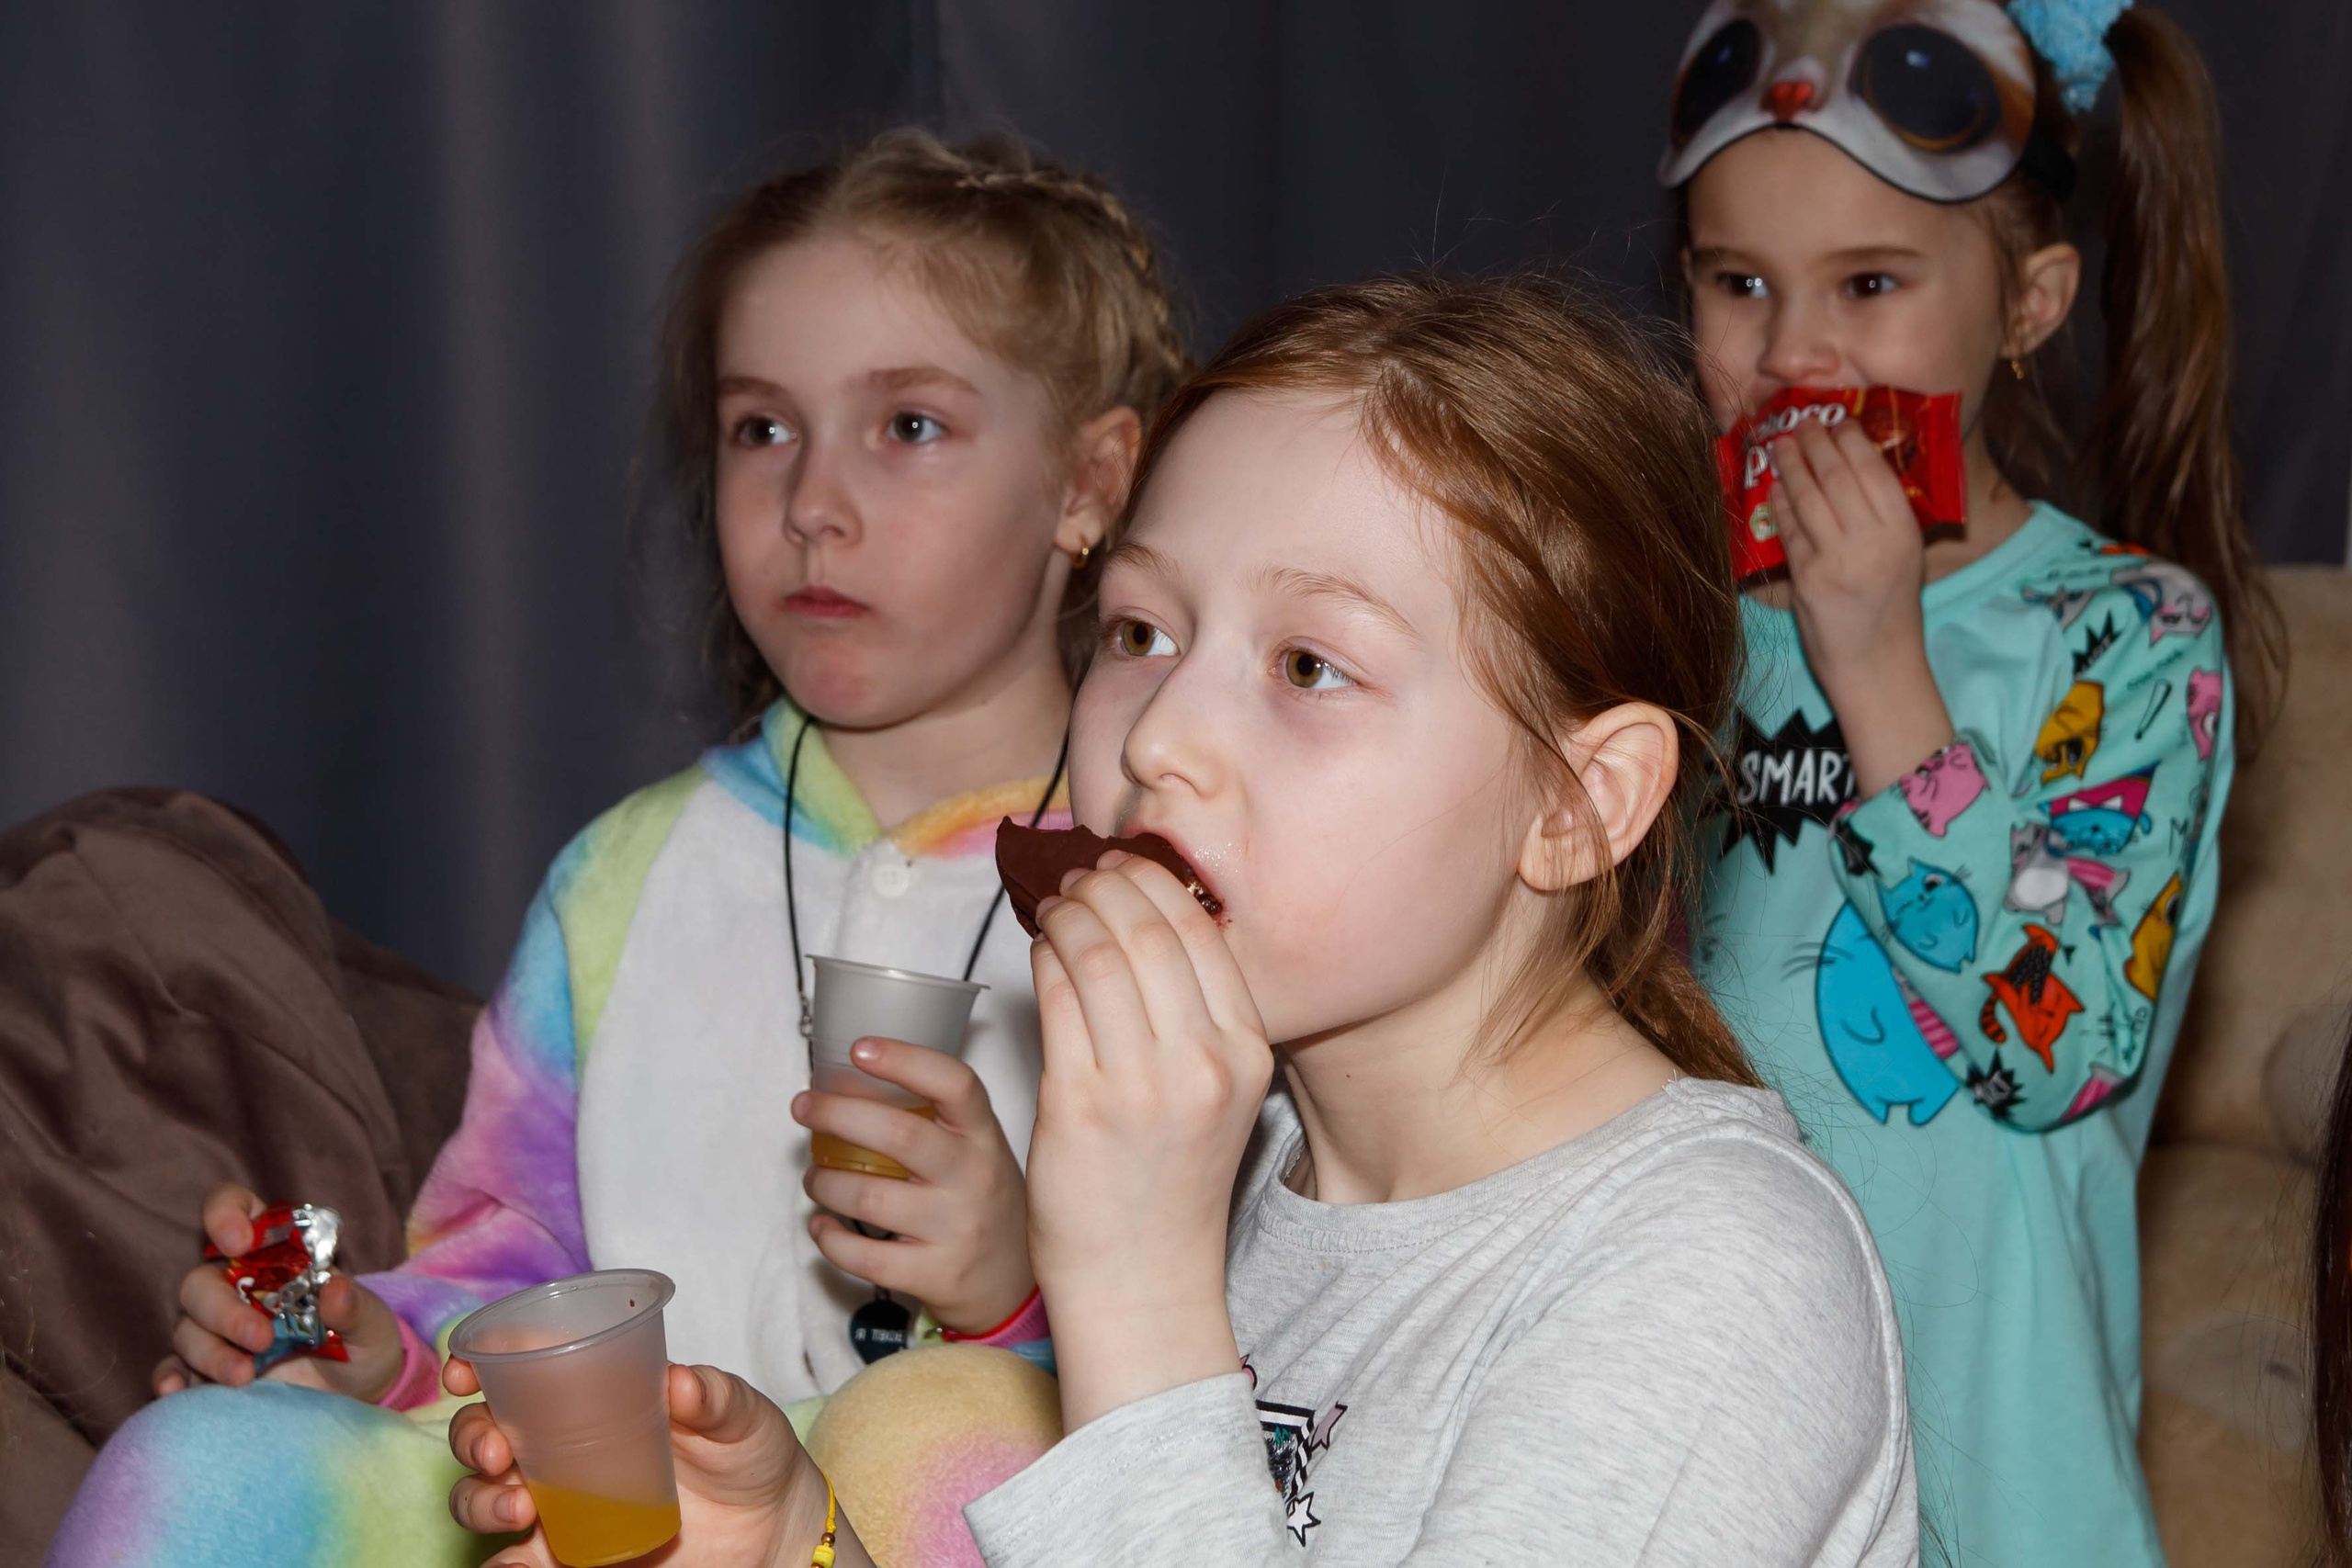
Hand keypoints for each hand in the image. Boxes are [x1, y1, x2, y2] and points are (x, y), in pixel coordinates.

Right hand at [151, 1183, 406, 1401]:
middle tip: (260, 1337)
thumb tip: (336, 1288)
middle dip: (223, 1310)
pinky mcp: (206, 1372)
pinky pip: (172, 1369)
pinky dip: (167, 1378)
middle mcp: (237, 1286)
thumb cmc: (363, 1344)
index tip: (239, 1242)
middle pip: (202, 1282)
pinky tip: (174, 1391)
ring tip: (244, 1376)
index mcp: (275, 1253)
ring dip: (210, 1351)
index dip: (225, 1214)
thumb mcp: (373, 1325)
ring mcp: (217, 1330)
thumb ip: (356, 1307)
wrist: (358, 1399)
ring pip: (188, 1328)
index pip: (235, 1209)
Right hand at [445, 1358, 868, 1567]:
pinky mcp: (567, 1557)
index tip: (465, 1370)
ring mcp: (559, 1503)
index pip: (519, 1367)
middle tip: (494, 1451)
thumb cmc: (751, 1454)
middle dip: (470, 1437)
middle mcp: (561, 1446)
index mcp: (593, 1394)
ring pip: (481, 1498)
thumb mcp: (742, 1417)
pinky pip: (513, 1564)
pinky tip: (516, 1563)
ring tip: (518, 1507)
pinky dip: (501, 1566)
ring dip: (479, 1500)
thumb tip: (678, 1383)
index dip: (479, 1361)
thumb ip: (715, 1397)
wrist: (772, 1529)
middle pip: (483, 1433)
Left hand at [791, 1042, 1034, 1333]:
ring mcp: (956, 1228)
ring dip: (824, 1182)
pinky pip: (865, 1256)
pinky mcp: (935, 1274)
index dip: (905, 1060)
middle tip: (803, 1107)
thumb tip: (853, 1080)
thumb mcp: (978, 1150)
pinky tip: (821, 1225)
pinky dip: (830, 1238)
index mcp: (983, 1135)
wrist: (1012, 1282)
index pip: (955, 1084)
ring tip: (814, 1176)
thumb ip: (936, 1120)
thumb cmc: (981, 1200)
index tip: (860, 1048)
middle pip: (899, 1135)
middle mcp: (974, 1177)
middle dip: (837, 1114)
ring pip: (870, 1197)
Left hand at [1026, 850, 1272, 1427]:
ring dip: (1069, 916)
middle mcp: (1202, 1064)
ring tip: (1055, 906)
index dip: (1155, 885)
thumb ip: (1198, 1018)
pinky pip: (1055, 1001)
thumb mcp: (1216, 1094)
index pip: (1201, 935)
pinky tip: (1039, 952)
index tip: (1125, 868)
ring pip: (1098, 957)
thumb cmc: (1171, 1183)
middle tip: (1080, 877)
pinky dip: (1043, 960)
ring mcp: (1140, 1087)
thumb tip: (1148, 921)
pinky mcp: (1077, 1106)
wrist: (1142, 1280)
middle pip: (1148, 932)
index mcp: (1246, 1054)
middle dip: (1106, 888)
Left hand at [1771, 420, 1955, 793]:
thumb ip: (1885, 518)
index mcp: (1903, 531)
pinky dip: (1779, 503)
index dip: (1851, 440)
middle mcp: (1872, 540)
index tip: (1837, 421)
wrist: (1877, 666)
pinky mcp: (1807, 578)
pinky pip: (1789, 530)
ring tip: (1780, 443)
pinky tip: (1773, 486)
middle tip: (1801, 421)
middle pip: (1837, 476)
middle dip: (1816, 442)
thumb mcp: (1905, 557)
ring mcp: (1837, 558)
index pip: (1874, 470)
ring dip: (1791, 465)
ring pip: (1807, 498)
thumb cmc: (1892, 610)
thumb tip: (1855, 470)